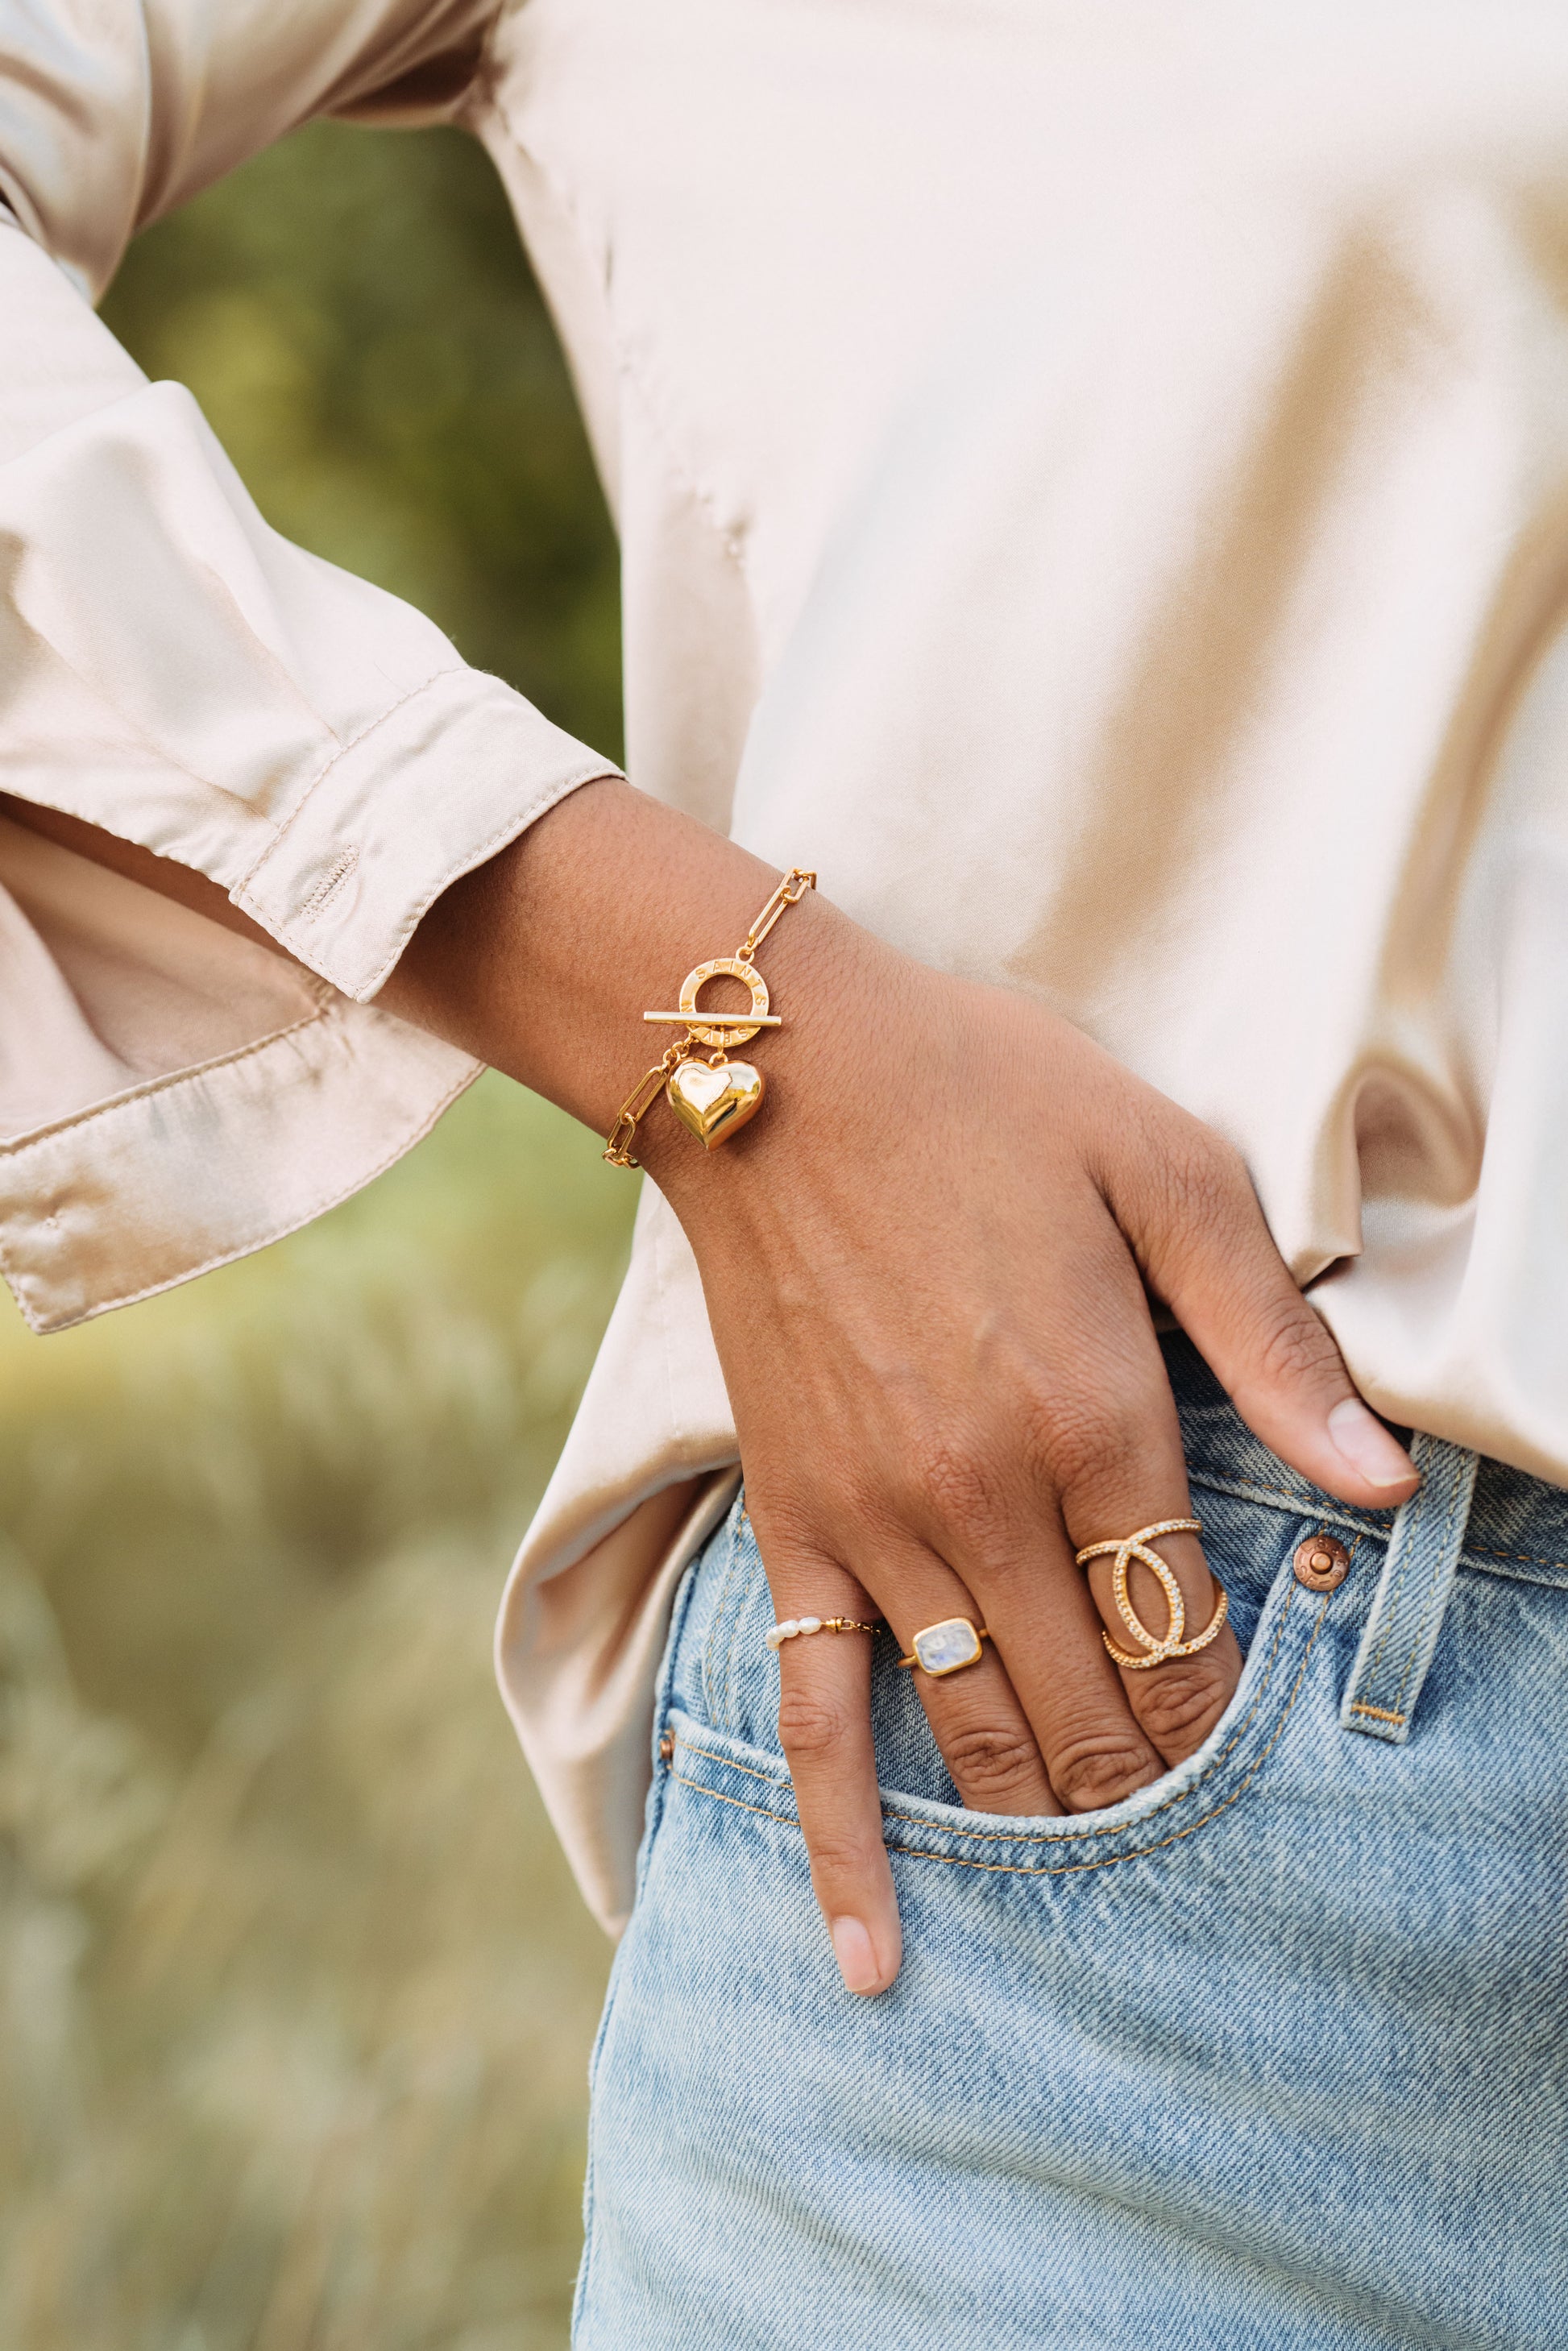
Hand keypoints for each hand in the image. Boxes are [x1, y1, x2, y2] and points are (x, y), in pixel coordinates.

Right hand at [646, 899, 1418, 1996]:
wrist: (772, 1068)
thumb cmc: (985, 1097)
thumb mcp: (1165, 1171)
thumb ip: (1270, 1340)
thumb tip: (1380, 1484)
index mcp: (1096, 1420)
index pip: (1191, 1636)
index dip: (1236, 1714)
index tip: (1264, 1753)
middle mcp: (986, 1505)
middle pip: (1097, 1714)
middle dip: (1158, 1788)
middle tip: (1195, 1832)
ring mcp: (877, 1531)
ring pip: (981, 1739)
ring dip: (1050, 1822)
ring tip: (1095, 1889)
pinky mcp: (792, 1531)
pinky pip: (813, 1716)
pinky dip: (844, 1848)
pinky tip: (872, 1958)